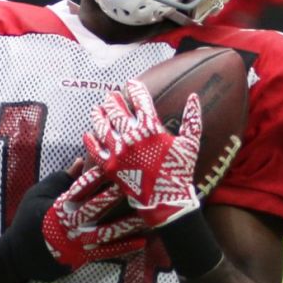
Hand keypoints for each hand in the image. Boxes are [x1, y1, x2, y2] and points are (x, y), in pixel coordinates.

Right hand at [0, 161, 148, 282]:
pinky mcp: (83, 257)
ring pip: (109, 230)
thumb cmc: (28, 220)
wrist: (18, 256)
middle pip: (100, 206)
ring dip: (130, 221)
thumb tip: (83, 160)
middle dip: (121, 194)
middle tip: (141, 183)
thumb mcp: (39, 193)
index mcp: (61, 204)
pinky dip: (125, 247)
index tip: (119, 162)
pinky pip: (108, 252)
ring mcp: (78, 242)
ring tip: (150, 213)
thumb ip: (62, 178)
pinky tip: (143, 241)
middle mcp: (72, 223)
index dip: (102, 174)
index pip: (84, 186)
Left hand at [84, 79, 202, 227]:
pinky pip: (95, 150)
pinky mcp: (110, 167)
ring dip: (98, 115)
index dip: (135, 89)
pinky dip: (90, 141)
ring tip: (96, 109)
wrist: (167, 200)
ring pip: (102, 126)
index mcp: (151, 129)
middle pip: (117, 111)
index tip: (132, 83)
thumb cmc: (180, 171)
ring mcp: (119, 152)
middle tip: (110, 95)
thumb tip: (194, 96)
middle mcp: (132, 137)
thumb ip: (192, 118)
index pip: (140, 101)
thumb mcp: (191, 143)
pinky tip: (88, 134)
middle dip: (113, 100)